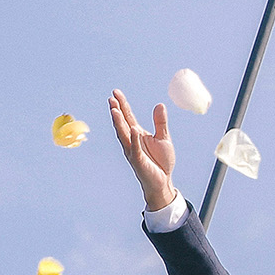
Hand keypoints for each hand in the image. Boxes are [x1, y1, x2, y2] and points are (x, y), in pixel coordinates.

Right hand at [108, 89, 176, 211]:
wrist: (162, 181)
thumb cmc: (161, 161)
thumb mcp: (163, 138)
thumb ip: (160, 122)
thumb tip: (159, 105)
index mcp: (138, 134)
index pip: (128, 116)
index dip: (122, 105)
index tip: (115, 92)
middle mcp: (132, 141)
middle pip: (122, 123)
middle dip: (116, 111)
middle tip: (111, 98)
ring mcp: (133, 151)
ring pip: (124, 135)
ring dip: (119, 123)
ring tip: (115, 110)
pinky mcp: (139, 160)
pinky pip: (136, 148)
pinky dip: (134, 139)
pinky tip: (133, 129)